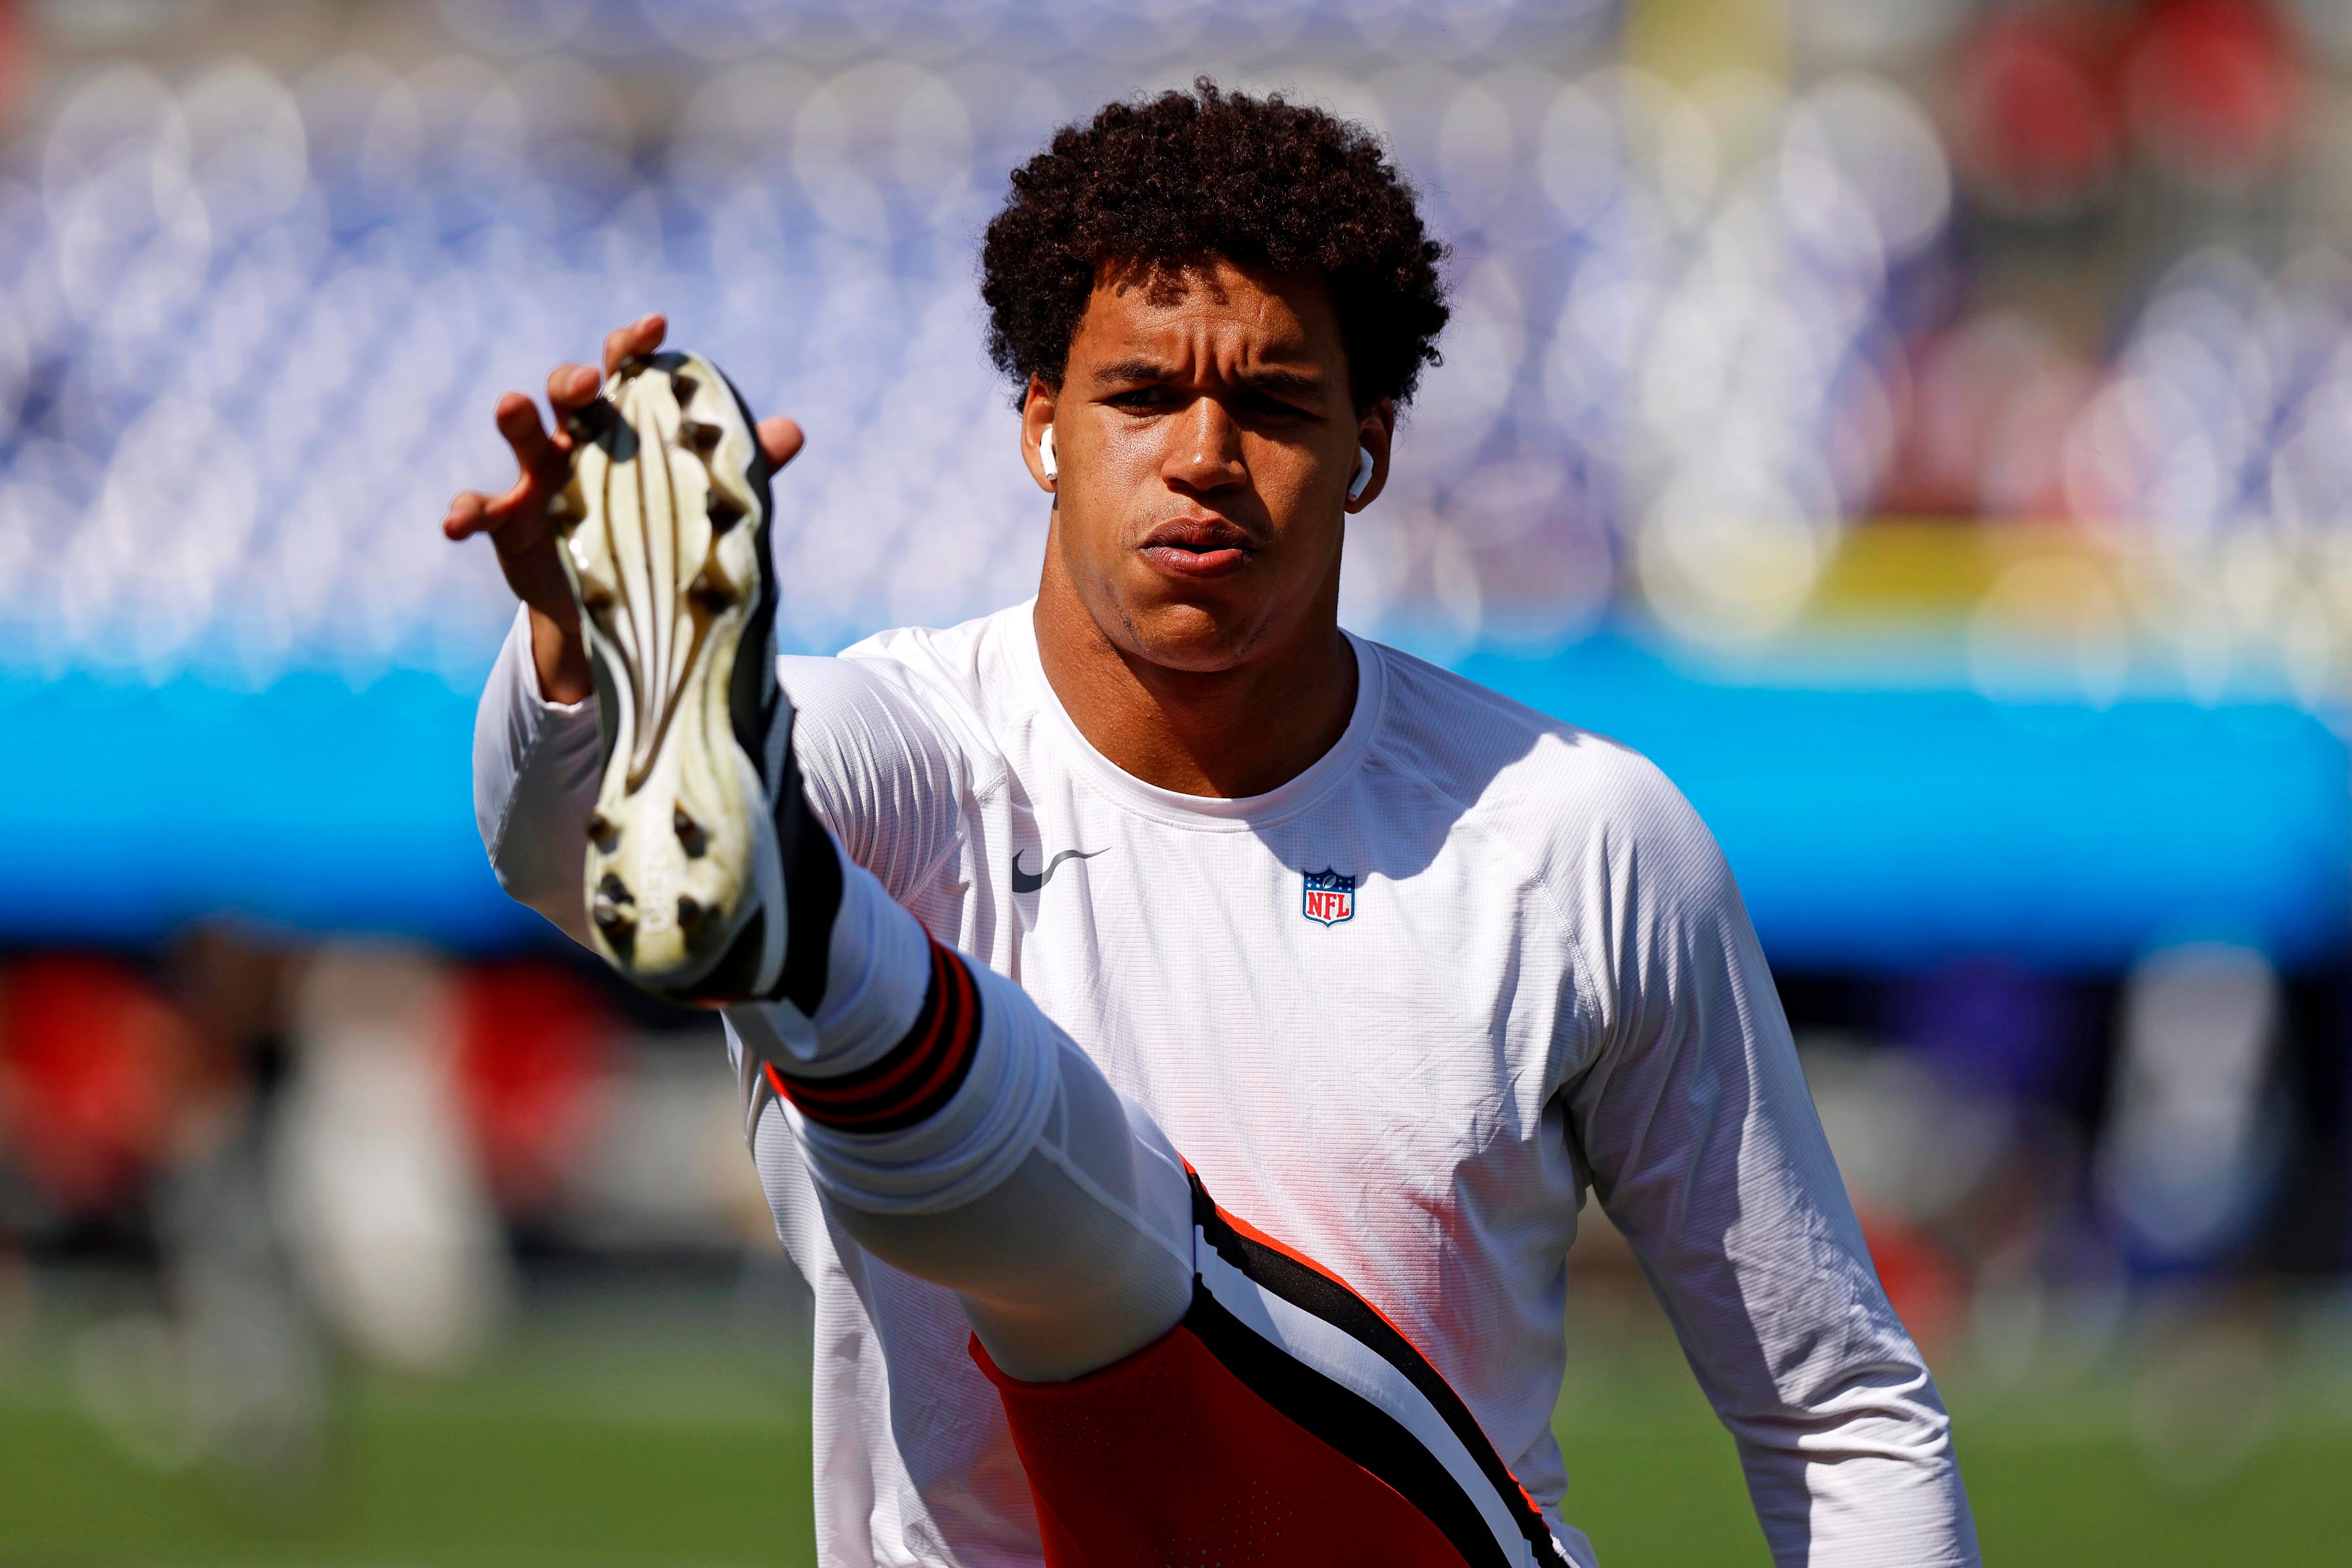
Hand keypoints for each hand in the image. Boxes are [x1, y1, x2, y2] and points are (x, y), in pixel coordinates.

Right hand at [443, 313, 805, 702]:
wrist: (613, 601)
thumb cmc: (656, 527)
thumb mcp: (699, 498)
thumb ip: (741, 464)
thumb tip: (793, 432)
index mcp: (621, 426)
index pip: (626, 374)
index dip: (635, 347)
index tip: (655, 324)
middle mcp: (575, 439)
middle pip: (569, 394)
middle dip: (575, 379)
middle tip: (589, 379)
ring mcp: (534, 476)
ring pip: (520, 434)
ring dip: (515, 417)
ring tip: (511, 405)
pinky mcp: (506, 521)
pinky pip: (480, 509)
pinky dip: (465, 510)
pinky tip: (456, 521)